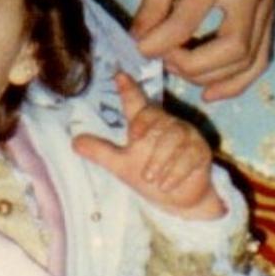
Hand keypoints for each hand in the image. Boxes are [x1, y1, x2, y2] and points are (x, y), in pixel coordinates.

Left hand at [73, 74, 222, 218]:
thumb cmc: (150, 177)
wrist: (178, 200)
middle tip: (142, 170)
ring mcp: (186, 136)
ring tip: (152, 179)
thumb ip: (101, 153)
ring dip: (161, 161)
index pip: (136, 104)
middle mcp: (167, 124)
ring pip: (174, 137)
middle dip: (148, 141)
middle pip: (157, 120)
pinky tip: (166, 185)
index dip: (129, 91)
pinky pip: (190, 155)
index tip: (119, 76)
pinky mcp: (200, 151)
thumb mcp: (121, 166)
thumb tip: (74, 142)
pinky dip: (176, 171)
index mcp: (147, 124)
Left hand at [131, 0, 274, 101]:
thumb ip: (152, 4)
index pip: (185, 25)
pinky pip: (261, 58)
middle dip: (190, 67)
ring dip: (211, 77)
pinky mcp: (271, 12)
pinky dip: (237, 81)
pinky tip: (211, 90)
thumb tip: (140, 44)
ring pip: (246, 61)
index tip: (140, 47)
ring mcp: (266, 4)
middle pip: (227, 52)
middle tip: (165, 58)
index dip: (157, 45)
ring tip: (182, 69)